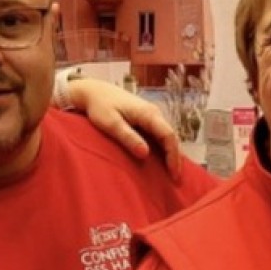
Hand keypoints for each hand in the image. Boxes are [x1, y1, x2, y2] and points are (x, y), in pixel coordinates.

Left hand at [67, 78, 183, 179]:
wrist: (94, 91)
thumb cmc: (100, 107)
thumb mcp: (111, 124)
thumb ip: (128, 137)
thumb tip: (145, 153)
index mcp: (148, 113)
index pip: (168, 135)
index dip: (173, 155)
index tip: (173, 173)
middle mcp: (153, 112)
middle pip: (171, 136)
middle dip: (176, 157)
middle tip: (175, 178)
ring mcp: (151, 114)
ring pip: (167, 136)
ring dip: (171, 153)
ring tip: (171, 172)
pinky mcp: (146, 118)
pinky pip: (160, 134)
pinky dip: (163, 148)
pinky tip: (162, 160)